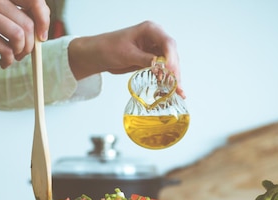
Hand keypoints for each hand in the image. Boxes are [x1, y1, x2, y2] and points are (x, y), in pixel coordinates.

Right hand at [0, 0, 49, 67]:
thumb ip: (11, 14)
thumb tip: (41, 28)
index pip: (34, 0)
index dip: (44, 19)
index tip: (42, 35)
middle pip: (28, 23)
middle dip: (31, 44)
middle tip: (24, 53)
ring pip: (19, 36)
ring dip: (21, 53)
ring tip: (13, 57)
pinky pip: (5, 49)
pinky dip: (8, 60)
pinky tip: (3, 63)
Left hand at [68, 21, 184, 97]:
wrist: (98, 55)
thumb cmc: (108, 48)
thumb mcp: (126, 54)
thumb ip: (144, 59)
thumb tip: (159, 65)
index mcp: (150, 30)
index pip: (167, 43)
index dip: (171, 57)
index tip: (171, 70)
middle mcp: (155, 39)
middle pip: (171, 54)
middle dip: (175, 71)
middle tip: (176, 85)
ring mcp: (154, 49)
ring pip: (170, 64)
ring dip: (174, 77)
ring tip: (178, 91)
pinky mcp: (151, 60)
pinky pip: (163, 70)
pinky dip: (167, 79)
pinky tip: (172, 89)